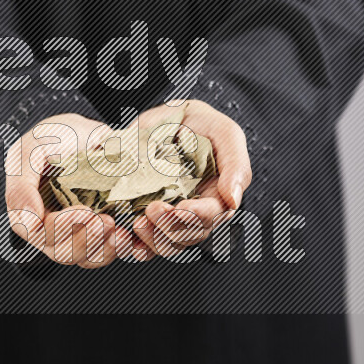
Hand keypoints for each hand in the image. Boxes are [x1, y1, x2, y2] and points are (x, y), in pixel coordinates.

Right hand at [4, 114, 154, 267]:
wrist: (89, 135)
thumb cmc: (56, 136)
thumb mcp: (34, 147)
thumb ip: (22, 183)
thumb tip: (27, 223)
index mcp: (25, 206)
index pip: (36, 232)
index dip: (60, 228)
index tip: (83, 211)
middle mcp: (44, 224)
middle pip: (59, 251)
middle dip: (84, 239)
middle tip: (105, 220)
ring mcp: (69, 231)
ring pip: (80, 257)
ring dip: (99, 248)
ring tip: (116, 227)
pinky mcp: (91, 233)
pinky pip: (99, 254)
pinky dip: (113, 249)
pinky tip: (124, 235)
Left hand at [132, 100, 251, 254]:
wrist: (168, 118)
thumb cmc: (200, 123)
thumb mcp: (225, 133)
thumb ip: (236, 164)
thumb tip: (233, 199)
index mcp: (218, 194)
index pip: (214, 215)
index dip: (197, 216)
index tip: (179, 208)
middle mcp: (199, 211)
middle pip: (191, 234)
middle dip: (171, 227)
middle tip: (151, 210)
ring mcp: (175, 217)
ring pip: (171, 244)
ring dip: (153, 239)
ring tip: (136, 223)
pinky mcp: (152, 219)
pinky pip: (148, 243)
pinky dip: (137, 246)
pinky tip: (127, 238)